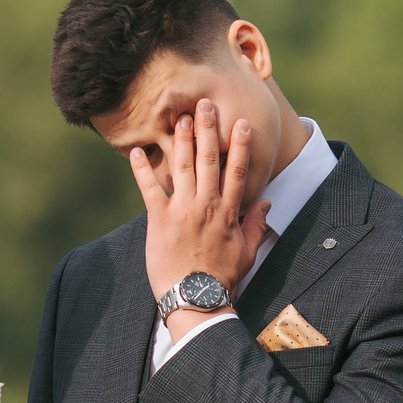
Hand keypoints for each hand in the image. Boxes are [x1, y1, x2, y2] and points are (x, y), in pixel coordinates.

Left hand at [132, 97, 270, 318]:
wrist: (196, 297)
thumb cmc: (223, 278)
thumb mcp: (247, 251)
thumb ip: (257, 224)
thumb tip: (266, 203)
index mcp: (228, 211)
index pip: (236, 171)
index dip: (239, 145)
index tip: (239, 123)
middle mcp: (206, 204)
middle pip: (209, 159)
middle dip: (207, 129)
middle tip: (205, 105)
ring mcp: (182, 210)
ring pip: (183, 167)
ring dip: (181, 140)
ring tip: (179, 118)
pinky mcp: (160, 220)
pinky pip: (150, 189)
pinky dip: (142, 170)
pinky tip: (137, 151)